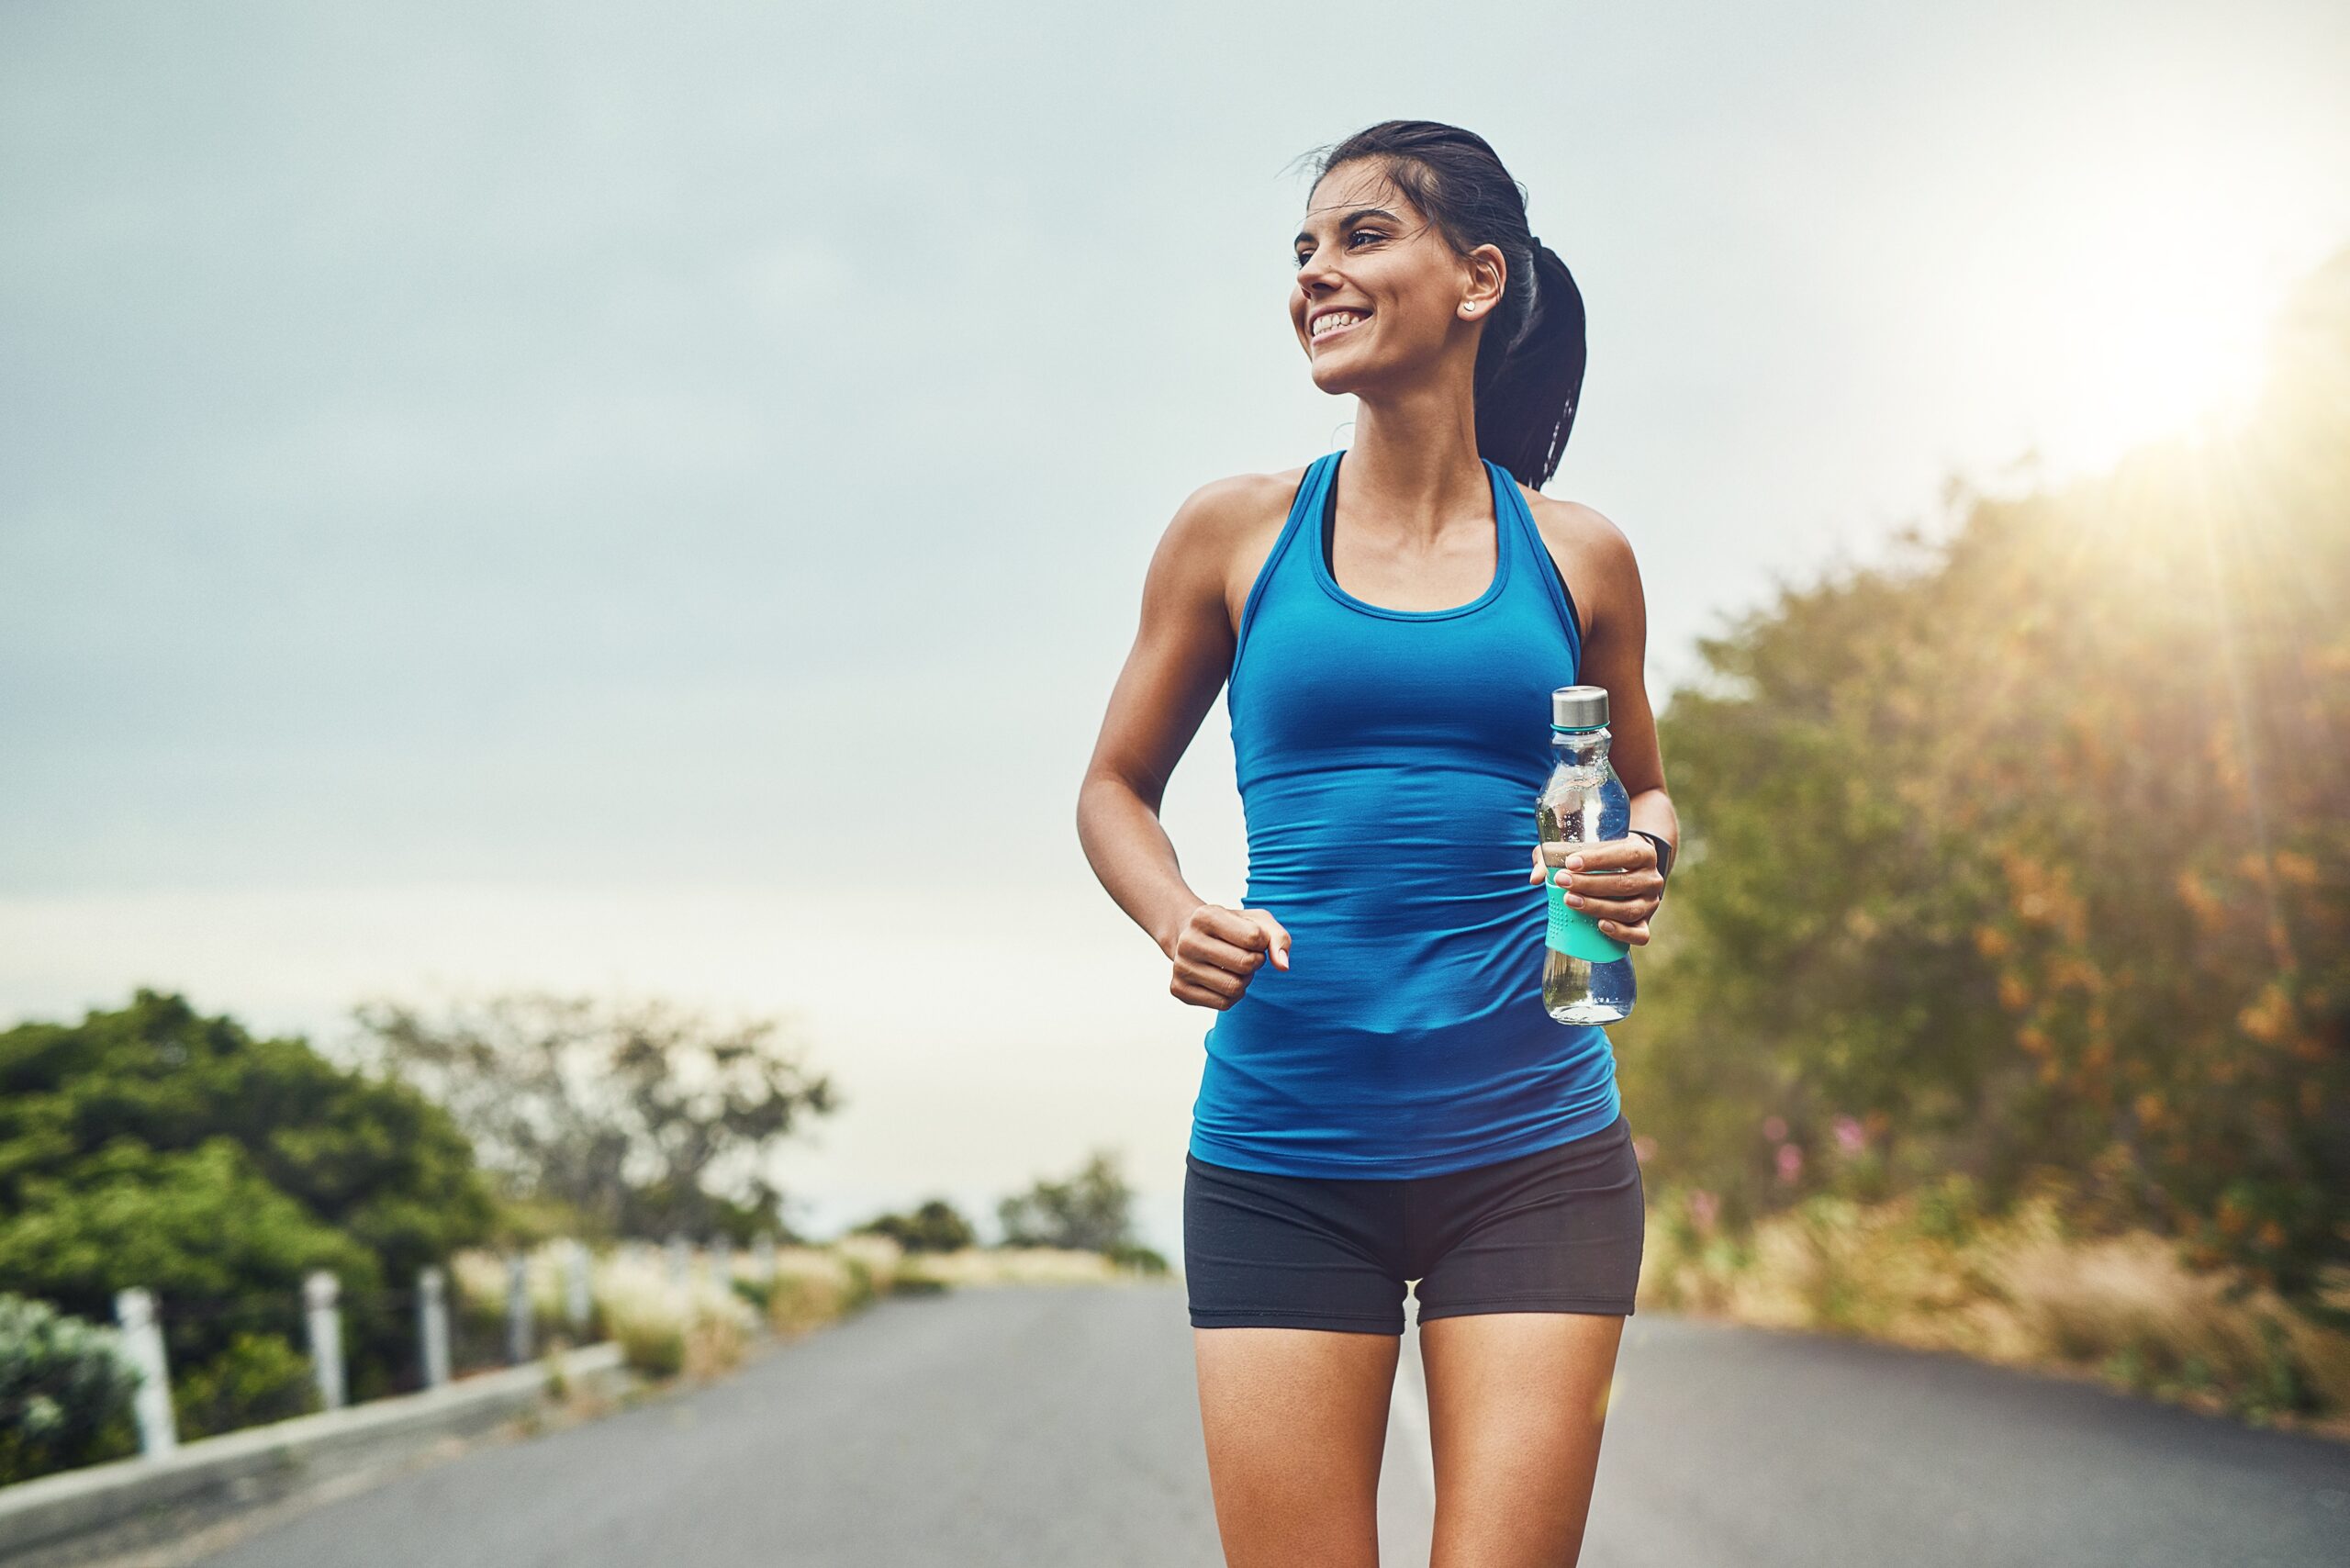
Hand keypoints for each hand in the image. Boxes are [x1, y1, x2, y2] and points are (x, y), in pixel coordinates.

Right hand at [1165, 902, 1291, 1009]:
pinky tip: (1224, 980)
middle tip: (1246, 956)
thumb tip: (1283, 966)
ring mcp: (1180, 966)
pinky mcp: (1179, 989)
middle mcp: (1188, 941)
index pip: (1254, 937)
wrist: (1193, 936)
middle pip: (1245, 964)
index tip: (1252, 938)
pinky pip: (1223, 1004)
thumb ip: (1278, 938)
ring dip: (1245, 980)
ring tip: (1235, 968)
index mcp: (1205, 916)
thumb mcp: (1257, 922)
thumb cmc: (1231, 928)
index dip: (1262, 942)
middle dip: (1255, 962)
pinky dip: (1233, 996)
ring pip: (1234, 987)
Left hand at [1529, 837, 1662, 946]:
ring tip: (1570, 901)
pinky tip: (1601, 925)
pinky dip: (1621, 932)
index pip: (1625, 854)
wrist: (1630, 872)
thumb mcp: (1588, 847)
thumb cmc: (1602, 857)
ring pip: (1628, 910)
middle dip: (1589, 884)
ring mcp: (1650, 903)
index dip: (1598, 859)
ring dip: (1598, 907)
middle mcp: (1652, 879)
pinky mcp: (1645, 924)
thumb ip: (1557, 855)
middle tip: (1563, 882)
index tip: (1570, 863)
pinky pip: (1639, 934)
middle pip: (1623, 884)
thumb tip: (1535, 878)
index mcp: (1644, 853)